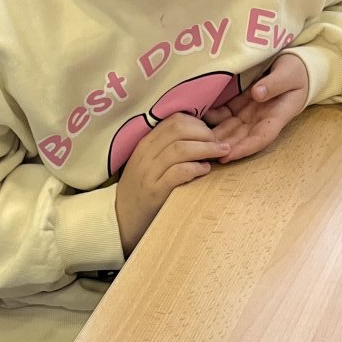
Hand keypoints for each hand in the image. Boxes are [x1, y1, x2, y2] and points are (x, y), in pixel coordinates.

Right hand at [115, 112, 226, 254]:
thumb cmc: (141, 191)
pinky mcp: (154, 192)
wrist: (120, 220)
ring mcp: (149, 173)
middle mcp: (146, 154)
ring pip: (180, 148)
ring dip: (206, 148)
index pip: (174, 120)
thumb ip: (167, 149)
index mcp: (146, 143)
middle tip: (220, 144)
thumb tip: (200, 137)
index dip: (198, 123)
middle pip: (179, 129)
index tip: (211, 133)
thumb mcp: (149, 164)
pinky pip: (178, 172)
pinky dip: (195, 168)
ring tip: (220, 153)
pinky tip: (205, 170)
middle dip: (205, 133)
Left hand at [203, 52, 309, 161]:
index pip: (260, 138)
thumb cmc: (296, 71)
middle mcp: (261, 120)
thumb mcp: (289, 74)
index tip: (227, 155)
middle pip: (241, 138)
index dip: (244, 149)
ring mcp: (249, 113)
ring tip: (195, 139)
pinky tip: (196, 118)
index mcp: (276, 117)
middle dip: (223, 146)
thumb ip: (274, 84)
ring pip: (229, 129)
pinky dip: (211, 118)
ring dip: (214, 136)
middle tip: (203, 151)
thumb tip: (257, 93)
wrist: (296, 66)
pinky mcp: (240, 105)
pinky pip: (224, 115)